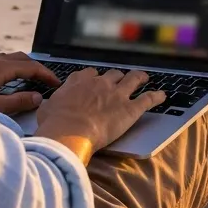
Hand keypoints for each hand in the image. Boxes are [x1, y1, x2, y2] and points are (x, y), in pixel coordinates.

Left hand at [0, 51, 60, 114]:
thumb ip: (18, 102)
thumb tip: (38, 97)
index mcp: (0, 68)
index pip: (32, 67)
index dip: (47, 75)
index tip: (57, 84)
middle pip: (23, 58)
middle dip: (38, 68)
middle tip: (48, 81)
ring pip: (12, 58)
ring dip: (25, 66)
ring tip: (33, 79)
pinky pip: (2, 61)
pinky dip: (13, 67)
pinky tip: (10, 79)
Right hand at [35, 68, 166, 159]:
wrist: (69, 133)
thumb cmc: (54, 124)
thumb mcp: (46, 109)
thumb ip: (53, 103)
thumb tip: (51, 105)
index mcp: (80, 82)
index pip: (90, 74)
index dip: (94, 78)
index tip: (95, 82)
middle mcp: (100, 83)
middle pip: (113, 74)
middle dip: (117, 78)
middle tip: (120, 82)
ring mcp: (117, 94)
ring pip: (133, 79)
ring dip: (139, 78)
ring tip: (144, 78)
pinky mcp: (130, 108)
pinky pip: (148, 98)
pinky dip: (156, 96)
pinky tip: (162, 96)